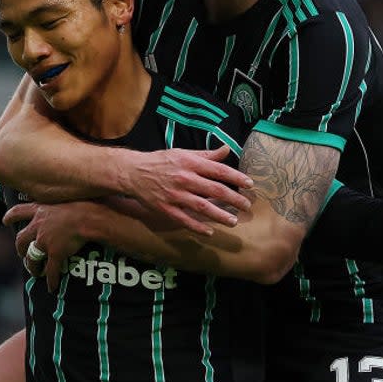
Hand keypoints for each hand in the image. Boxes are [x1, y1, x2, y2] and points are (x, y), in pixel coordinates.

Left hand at [3, 201, 92, 292]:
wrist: (90, 217)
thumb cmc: (82, 205)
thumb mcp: (64, 198)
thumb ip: (57, 203)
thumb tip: (62, 201)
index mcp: (40, 210)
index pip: (19, 211)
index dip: (10, 216)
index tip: (5, 220)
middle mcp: (38, 226)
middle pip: (21, 239)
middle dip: (19, 249)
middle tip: (21, 254)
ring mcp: (45, 241)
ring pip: (32, 257)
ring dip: (32, 266)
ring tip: (35, 271)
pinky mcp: (55, 253)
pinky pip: (51, 270)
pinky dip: (51, 280)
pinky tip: (51, 287)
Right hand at [120, 145, 252, 234]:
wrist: (133, 172)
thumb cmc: (161, 162)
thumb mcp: (182, 153)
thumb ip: (206, 155)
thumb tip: (226, 150)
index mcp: (190, 163)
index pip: (218, 170)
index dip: (236, 178)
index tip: (249, 184)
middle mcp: (184, 179)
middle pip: (215, 190)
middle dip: (234, 199)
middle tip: (246, 205)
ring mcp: (175, 195)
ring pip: (202, 207)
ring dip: (220, 215)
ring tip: (233, 221)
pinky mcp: (166, 209)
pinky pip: (184, 220)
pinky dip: (197, 226)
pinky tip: (209, 231)